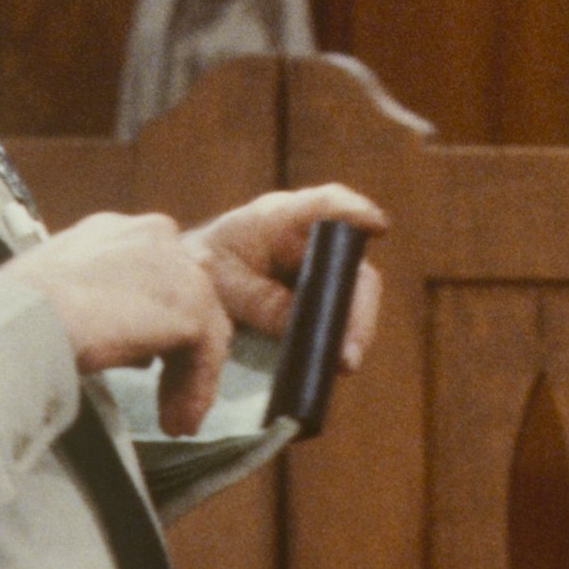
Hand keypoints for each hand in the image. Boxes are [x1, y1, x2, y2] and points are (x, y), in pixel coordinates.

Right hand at [3, 212, 233, 430]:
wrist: (23, 320)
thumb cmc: (16, 316)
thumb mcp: (55, 299)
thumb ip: (98, 308)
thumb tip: (127, 344)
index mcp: (111, 233)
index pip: (151, 275)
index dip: (151, 320)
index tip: (142, 360)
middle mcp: (149, 237)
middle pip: (183, 298)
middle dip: (176, 350)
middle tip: (165, 395)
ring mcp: (176, 267)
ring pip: (199, 327)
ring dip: (187, 378)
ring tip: (173, 419)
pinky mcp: (191, 303)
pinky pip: (208, 353)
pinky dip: (197, 389)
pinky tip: (179, 418)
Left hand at [181, 182, 389, 368]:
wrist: (189, 280)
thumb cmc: (203, 268)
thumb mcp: (223, 286)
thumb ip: (261, 302)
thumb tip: (302, 326)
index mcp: (276, 219)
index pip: (325, 205)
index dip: (356, 212)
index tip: (379, 227)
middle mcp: (308, 237)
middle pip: (352, 263)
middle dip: (358, 308)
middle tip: (350, 351)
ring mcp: (318, 262)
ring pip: (354, 290)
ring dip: (354, 328)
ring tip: (344, 363)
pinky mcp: (320, 288)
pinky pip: (342, 308)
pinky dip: (342, 334)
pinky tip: (337, 361)